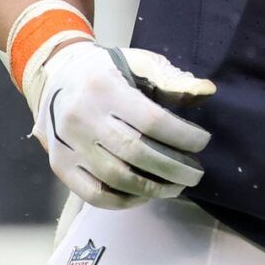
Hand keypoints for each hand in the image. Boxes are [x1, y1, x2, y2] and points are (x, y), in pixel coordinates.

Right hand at [31, 39, 215, 209]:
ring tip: (176, 186)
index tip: (203, 142)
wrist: (57, 78)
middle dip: (173, 168)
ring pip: (115, 178)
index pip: (151, 121)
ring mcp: (68, 145)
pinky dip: (123, 201)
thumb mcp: (139, 63)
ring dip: (153, 189)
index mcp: (105, 88)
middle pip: (135, 153)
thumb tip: (207, 92)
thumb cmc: (110, 71)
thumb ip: (172, 80)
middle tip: (196, 173)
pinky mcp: (59, 166)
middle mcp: (82, 118)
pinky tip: (144, 195)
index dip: (182, 136)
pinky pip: (93, 194)